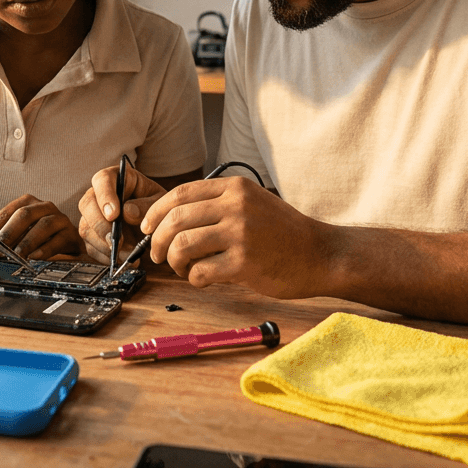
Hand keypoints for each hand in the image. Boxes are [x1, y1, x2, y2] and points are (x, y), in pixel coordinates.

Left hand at [0, 194, 81, 259]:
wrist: (70, 246)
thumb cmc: (41, 239)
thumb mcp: (21, 234)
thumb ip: (6, 236)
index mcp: (30, 203)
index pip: (10, 210)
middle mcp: (45, 207)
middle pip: (25, 214)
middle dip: (9, 232)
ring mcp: (60, 219)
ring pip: (43, 225)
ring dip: (27, 241)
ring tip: (17, 254)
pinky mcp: (71, 234)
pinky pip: (58, 240)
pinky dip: (45, 249)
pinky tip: (35, 257)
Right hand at [77, 164, 167, 264]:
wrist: (155, 221)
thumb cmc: (156, 205)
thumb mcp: (159, 202)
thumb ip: (147, 206)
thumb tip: (128, 213)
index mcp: (115, 178)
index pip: (102, 180)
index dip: (105, 197)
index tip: (114, 214)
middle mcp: (98, 195)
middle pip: (87, 205)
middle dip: (100, 226)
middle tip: (117, 241)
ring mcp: (92, 215)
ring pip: (86, 228)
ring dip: (104, 245)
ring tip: (127, 254)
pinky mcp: (93, 234)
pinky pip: (90, 247)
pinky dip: (105, 256)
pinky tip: (121, 258)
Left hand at [143, 176, 330, 298]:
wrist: (321, 254)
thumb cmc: (284, 233)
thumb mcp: (253, 202)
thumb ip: (217, 204)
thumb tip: (170, 218)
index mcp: (234, 188)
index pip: (180, 194)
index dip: (156, 212)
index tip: (146, 227)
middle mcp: (236, 206)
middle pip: (175, 219)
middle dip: (156, 240)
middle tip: (157, 255)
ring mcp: (241, 233)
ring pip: (182, 245)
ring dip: (173, 262)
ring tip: (182, 269)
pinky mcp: (245, 263)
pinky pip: (200, 272)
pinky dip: (194, 279)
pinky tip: (203, 280)